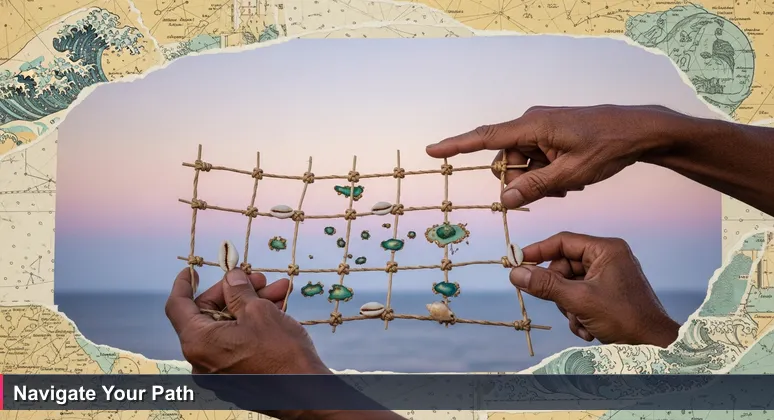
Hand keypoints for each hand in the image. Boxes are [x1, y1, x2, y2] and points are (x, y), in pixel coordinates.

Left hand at [165, 267, 327, 374]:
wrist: (306, 394)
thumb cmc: (281, 353)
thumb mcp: (259, 311)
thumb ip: (239, 291)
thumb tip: (231, 278)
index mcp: (198, 342)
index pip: (177, 306)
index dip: (184, 283)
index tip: (193, 270)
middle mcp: (202, 360)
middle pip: (209, 315)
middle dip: (236, 292)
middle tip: (259, 278)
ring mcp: (219, 371)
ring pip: (230, 327)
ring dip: (252, 305)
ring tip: (279, 290)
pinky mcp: (237, 377)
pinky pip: (238, 343)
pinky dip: (254, 325)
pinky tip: (278, 308)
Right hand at [426, 105, 691, 207]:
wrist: (637, 131)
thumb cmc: (607, 147)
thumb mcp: (570, 174)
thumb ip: (534, 187)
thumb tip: (504, 200)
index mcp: (532, 127)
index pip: (485, 138)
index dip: (456, 146)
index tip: (432, 151)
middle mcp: (531, 124)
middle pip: (506, 160)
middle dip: (521, 180)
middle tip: (550, 190)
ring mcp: (541, 128)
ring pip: (522, 163)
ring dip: (537, 178)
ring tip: (567, 184)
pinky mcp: (550, 134)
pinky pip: (535, 158)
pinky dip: (546, 172)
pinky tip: (569, 177)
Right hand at [510, 232, 679, 347]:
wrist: (653, 345)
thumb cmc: (624, 318)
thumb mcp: (579, 300)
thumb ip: (546, 285)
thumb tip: (516, 273)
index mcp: (606, 250)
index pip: (563, 241)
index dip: (538, 251)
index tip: (517, 262)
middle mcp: (608, 258)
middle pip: (564, 266)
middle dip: (558, 291)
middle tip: (558, 305)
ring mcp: (608, 276)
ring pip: (569, 285)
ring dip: (568, 307)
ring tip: (580, 321)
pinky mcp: (608, 294)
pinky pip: (579, 297)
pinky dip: (578, 314)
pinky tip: (587, 328)